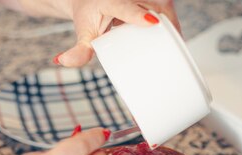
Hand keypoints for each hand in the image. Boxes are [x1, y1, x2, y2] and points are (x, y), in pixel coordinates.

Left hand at [57, 0, 179, 66]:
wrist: (90, 0)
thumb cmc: (89, 15)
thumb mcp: (83, 33)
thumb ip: (78, 49)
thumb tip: (63, 61)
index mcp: (108, 0)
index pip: (126, 6)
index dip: (139, 14)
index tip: (152, 22)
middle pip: (152, 4)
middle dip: (166, 21)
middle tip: (175, 43)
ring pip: (162, 4)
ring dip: (172, 22)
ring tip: (178, 43)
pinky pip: (164, 5)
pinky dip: (171, 20)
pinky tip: (176, 36)